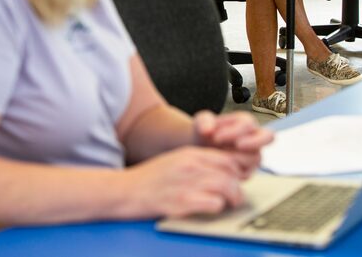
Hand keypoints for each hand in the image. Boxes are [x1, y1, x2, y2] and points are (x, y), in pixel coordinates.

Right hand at [126, 146, 244, 217]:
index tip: (235, 181)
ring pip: (227, 187)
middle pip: (230, 174)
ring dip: (232, 199)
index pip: (226, 159)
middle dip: (237, 188)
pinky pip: (214, 203)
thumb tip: (220, 172)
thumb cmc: (147, 179)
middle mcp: (191, 165)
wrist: (124, 190)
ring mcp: (187, 183)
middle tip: (234, 197)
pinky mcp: (182, 201)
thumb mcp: (174, 161)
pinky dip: (217, 207)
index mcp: (189, 153)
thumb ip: (196, 163)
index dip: (235, 172)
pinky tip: (210, 208)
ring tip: (228, 205)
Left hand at [193, 110, 273, 177]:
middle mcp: (254, 138)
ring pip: (256, 158)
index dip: (234, 131)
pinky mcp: (248, 171)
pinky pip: (246, 174)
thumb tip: (209, 130)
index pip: (248, 124)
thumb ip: (204, 121)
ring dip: (237, 158)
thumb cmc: (203, 133)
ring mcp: (253, 155)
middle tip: (238, 145)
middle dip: (254, 141)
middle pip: (269, 136)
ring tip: (218, 158)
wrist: (198, 150)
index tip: (216, 137)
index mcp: (244, 122)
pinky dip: (233, 171)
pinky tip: (218, 168)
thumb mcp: (200, 123)